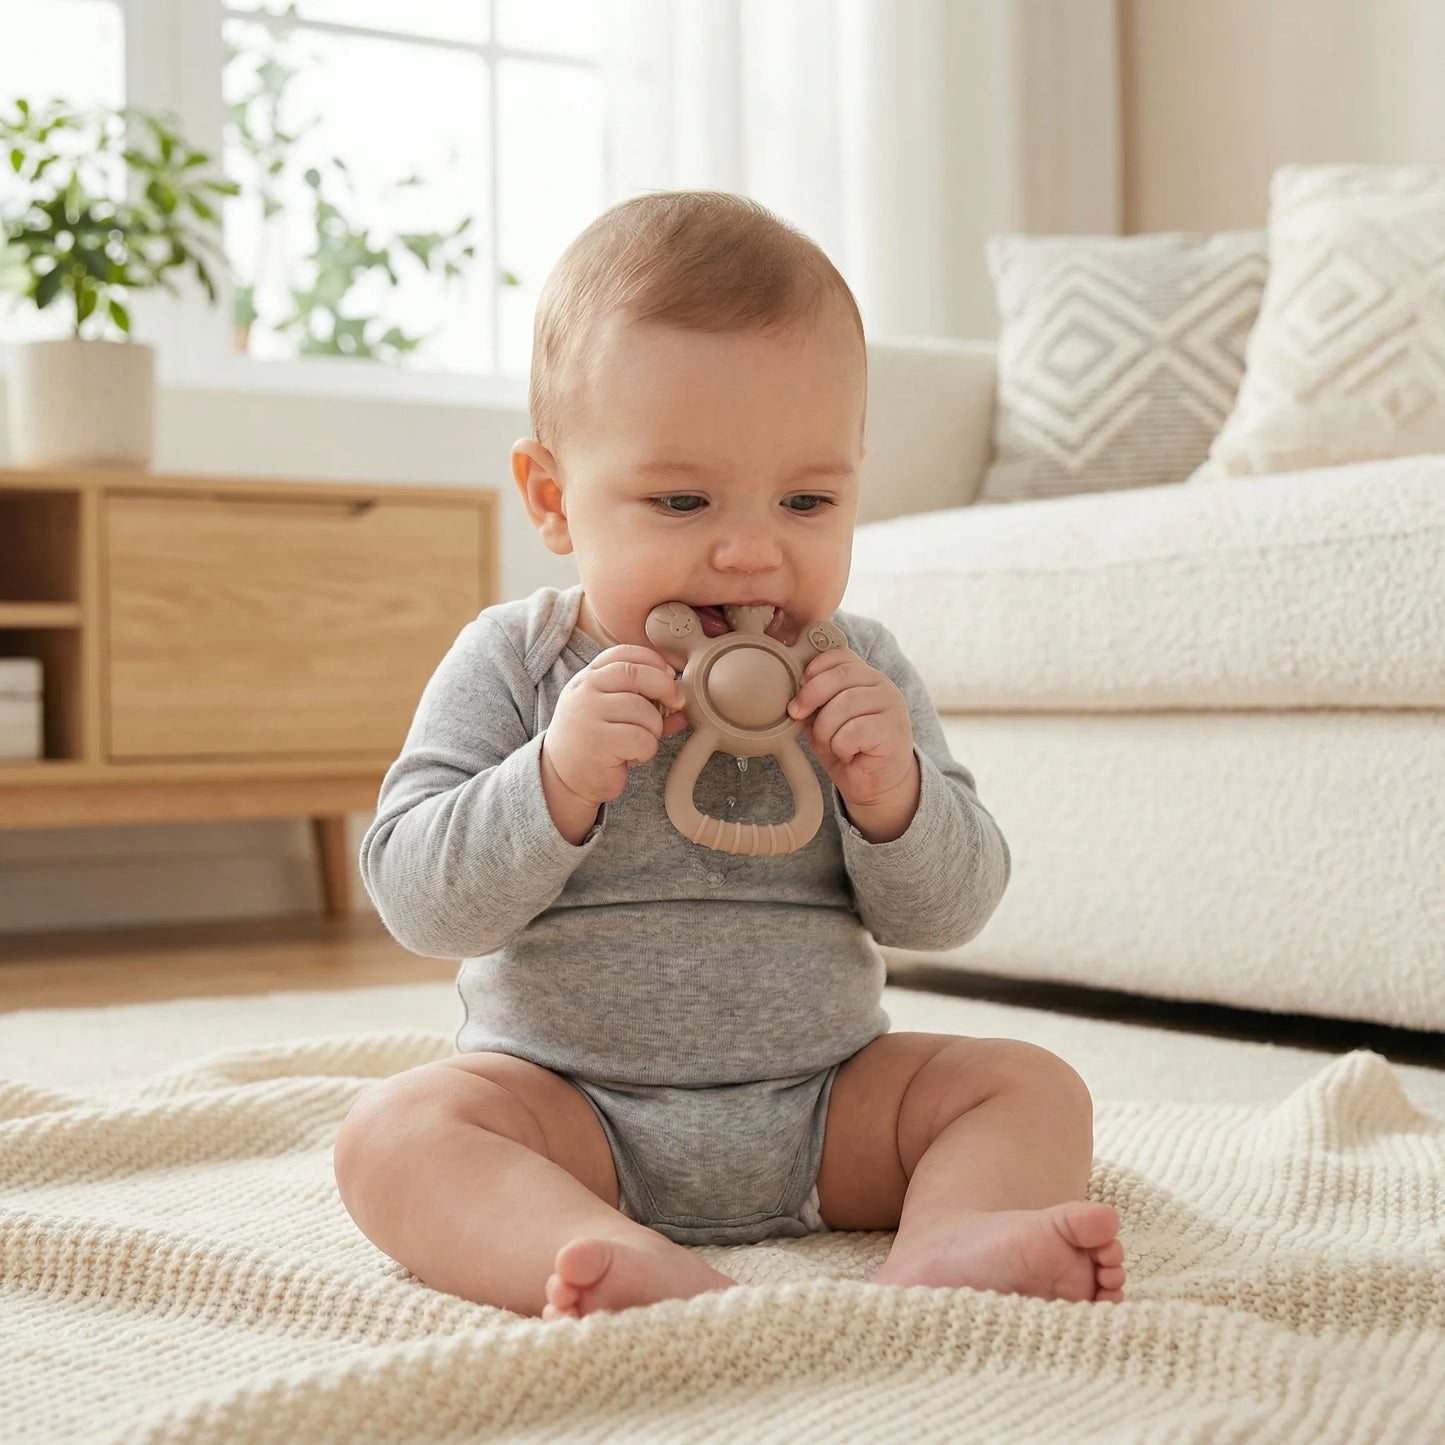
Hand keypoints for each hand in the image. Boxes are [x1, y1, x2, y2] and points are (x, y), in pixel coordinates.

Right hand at [543, 645, 687, 808]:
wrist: (561, 777)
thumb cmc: (592, 742)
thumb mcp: (612, 714)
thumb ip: (643, 702)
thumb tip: (682, 705)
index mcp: (588, 677)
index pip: (624, 653)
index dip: (653, 660)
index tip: (669, 675)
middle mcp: (585, 691)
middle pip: (636, 674)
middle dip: (665, 687)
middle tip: (676, 702)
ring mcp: (588, 714)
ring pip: (644, 711)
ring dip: (654, 728)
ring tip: (640, 740)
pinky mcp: (597, 741)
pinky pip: (642, 738)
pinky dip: (646, 749)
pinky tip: (632, 755)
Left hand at [786, 647, 919, 835]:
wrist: (877, 784)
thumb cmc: (850, 749)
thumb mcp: (826, 719)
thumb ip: (816, 701)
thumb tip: (794, 695)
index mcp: (866, 676)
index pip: (840, 656)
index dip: (814, 669)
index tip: (798, 689)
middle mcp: (882, 685)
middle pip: (840, 676)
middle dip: (810, 696)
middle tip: (797, 715)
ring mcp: (891, 706)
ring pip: (843, 705)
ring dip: (826, 730)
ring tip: (833, 744)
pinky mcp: (892, 730)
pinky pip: (852, 732)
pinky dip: (841, 747)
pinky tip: (850, 754)